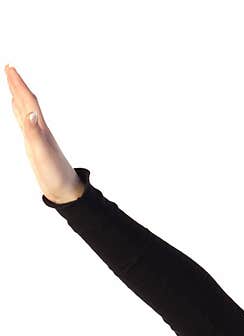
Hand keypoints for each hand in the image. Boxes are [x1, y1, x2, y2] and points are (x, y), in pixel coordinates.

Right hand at [5, 64, 83, 202]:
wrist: (65, 189)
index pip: (28, 101)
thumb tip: (31, 112)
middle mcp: (39, 129)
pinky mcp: (35, 145)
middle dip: (17, 84)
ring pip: (25, 110)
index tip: (9, 68)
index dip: (18, 84)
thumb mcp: (42, 153)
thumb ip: (34, 133)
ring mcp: (37, 136)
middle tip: (8, 68)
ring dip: (18, 96)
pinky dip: (20, 114)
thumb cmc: (54, 173)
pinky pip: (25, 124)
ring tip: (12, 83)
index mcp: (40, 128)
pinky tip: (21, 111)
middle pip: (27, 102)